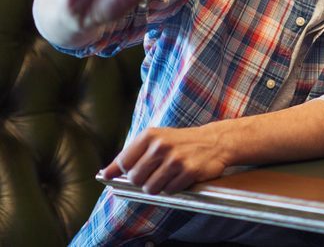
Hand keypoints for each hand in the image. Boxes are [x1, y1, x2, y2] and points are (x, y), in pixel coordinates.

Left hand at [99, 124, 227, 193]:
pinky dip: (174, 188)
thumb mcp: (154, 141)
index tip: (137, 170)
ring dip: (159, 186)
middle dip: (144, 180)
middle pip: (135, 179)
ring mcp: (176, 159)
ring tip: (169, 175)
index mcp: (150, 135)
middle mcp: (161, 146)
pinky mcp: (189, 171)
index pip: (123, 164)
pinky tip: (181, 176)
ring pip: (151, 188)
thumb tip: (105, 174)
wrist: (214, 141)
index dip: (129, 171)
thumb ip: (128, 156)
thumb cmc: (180, 142)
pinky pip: (170, 191)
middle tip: (157, 172)